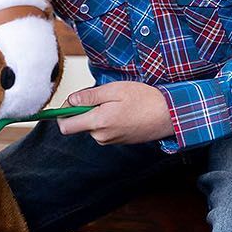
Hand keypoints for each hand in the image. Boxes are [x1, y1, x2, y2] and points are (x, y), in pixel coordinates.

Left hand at [59, 81, 173, 144]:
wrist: (169, 115)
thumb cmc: (145, 100)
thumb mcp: (114, 90)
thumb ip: (89, 97)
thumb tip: (70, 100)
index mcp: (99, 123)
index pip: (65, 126)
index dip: (62, 113)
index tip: (69, 102)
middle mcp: (102, 136)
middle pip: (79, 124)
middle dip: (84, 110)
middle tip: (101, 96)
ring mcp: (110, 141)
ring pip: (92, 126)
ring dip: (98, 114)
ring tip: (117, 103)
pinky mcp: (119, 141)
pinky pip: (104, 130)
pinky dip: (107, 119)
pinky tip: (123, 111)